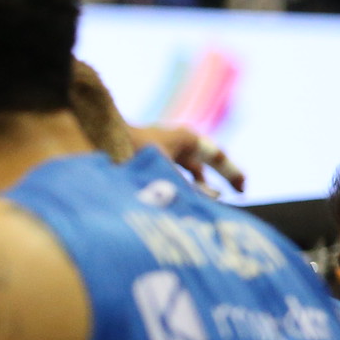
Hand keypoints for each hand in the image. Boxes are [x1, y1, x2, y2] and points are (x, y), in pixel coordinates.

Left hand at [131, 125, 246, 194]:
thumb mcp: (167, 173)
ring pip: (189, 167)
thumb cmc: (133, 153)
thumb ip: (191, 188)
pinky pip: (174, 171)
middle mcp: (176, 140)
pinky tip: (185, 199)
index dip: (232, 173)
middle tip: (237, 192)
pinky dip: (182, 184)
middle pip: (205, 160)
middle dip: (220, 177)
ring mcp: (162, 148)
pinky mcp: (149, 157)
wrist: (97, 140)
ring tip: (211, 201)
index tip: (242, 189)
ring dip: (200, 184)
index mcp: (185, 138)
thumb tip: (213, 198)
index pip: (217, 156)